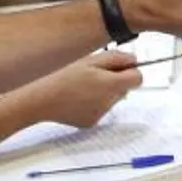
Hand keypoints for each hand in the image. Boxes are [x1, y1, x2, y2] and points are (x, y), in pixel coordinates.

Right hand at [22, 50, 143, 128]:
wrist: (43, 100)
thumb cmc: (64, 77)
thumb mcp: (91, 60)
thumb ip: (116, 58)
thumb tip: (134, 60)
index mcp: (111, 84)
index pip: (138, 79)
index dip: (131, 71)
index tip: (120, 67)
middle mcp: (110, 102)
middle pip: (125, 89)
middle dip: (116, 80)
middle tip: (95, 74)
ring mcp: (102, 114)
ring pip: (113, 99)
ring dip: (105, 92)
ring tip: (83, 86)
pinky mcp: (92, 122)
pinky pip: (101, 109)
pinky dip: (94, 103)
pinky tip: (78, 98)